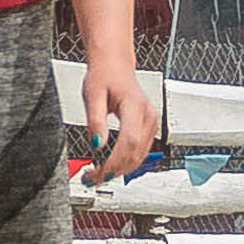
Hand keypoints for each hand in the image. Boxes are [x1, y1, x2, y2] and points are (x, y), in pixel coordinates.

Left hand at [80, 60, 157, 182]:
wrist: (115, 66)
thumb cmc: (103, 76)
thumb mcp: (92, 95)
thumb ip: (96, 121)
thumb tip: (97, 145)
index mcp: (135, 105)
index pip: (129, 141)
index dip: (114, 161)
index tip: (97, 172)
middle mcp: (148, 115)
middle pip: (136, 152)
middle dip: (114, 169)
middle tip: (92, 178)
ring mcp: (152, 122)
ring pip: (140, 155)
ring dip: (119, 169)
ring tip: (97, 174)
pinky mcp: (149, 127)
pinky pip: (140, 151)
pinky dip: (125, 162)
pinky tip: (109, 166)